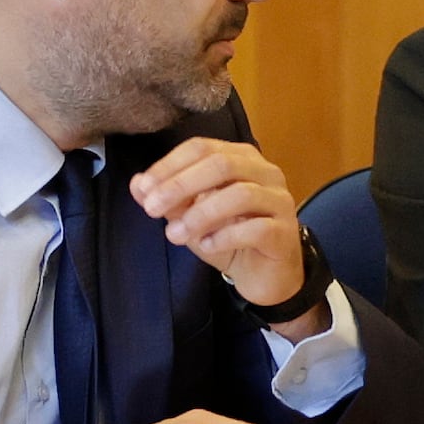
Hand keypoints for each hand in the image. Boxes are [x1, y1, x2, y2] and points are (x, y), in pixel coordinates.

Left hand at [126, 138, 328, 334]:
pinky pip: (255, 229)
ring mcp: (279, 201)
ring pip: (241, 194)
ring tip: (174, 235)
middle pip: (222, 164)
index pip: (202, 147)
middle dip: (180, 185)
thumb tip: (138, 184)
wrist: (263, 276)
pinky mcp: (285, 233)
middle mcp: (265, 172)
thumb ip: (168, 199)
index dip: (169, 165)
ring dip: (200, 215)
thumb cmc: (228, 238)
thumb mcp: (190, 217)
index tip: (144, 189)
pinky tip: (206, 246)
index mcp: (241, 158)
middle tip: (151, 209)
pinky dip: (224, 236)